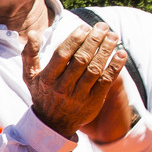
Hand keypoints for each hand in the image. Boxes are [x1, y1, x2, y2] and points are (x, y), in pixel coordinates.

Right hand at [28, 24, 128, 138]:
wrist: (52, 125)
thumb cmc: (42, 94)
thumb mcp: (30, 76)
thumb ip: (29, 54)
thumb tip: (34, 33)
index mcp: (47, 79)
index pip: (63, 54)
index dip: (75, 39)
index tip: (85, 27)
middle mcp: (63, 87)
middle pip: (81, 59)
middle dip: (94, 40)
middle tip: (103, 26)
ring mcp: (79, 96)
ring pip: (95, 69)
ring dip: (106, 50)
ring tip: (113, 36)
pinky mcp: (93, 102)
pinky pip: (106, 81)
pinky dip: (115, 67)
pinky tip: (121, 54)